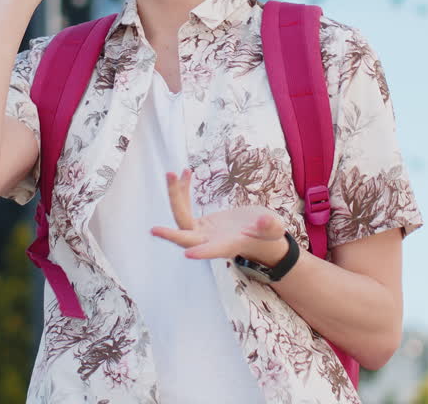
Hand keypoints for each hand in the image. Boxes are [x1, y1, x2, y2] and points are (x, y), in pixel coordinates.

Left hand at [150, 168, 288, 263]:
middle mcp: (210, 241)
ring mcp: (202, 232)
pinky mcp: (199, 223)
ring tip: (173, 173)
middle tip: (154, 230)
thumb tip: (266, 221)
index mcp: (228, 245)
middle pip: (187, 238)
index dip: (202, 252)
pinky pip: (184, 207)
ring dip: (175, 197)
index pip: (213, 250)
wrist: (259, 235)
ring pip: (181, 217)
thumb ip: (270, 226)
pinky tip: (185, 173)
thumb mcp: (273, 229)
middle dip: (171, 235)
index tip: (188, 254)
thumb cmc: (268, 235)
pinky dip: (183, 191)